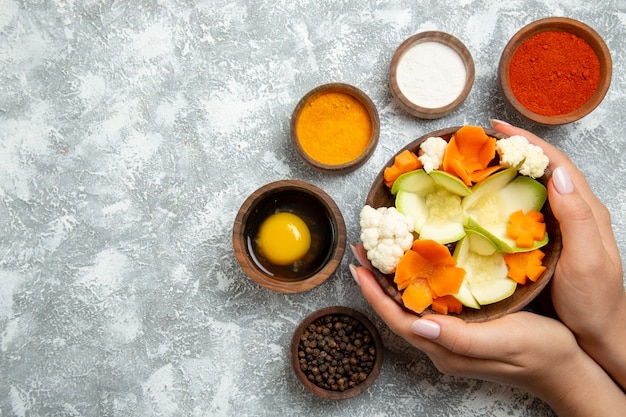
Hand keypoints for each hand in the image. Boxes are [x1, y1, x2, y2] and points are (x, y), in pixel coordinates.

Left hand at [349, 261, 625, 415]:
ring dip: (393, 283)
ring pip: (411, 310)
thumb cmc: (541, 352)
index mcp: (446, 349)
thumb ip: (461, 337)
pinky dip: (417, 286)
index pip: (398, 319)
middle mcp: (442, 345)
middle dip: (377, 283)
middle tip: (365, 251)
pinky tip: (418, 269)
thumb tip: (419, 325)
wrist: (567, 369)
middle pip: (398, 312)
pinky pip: (429, 308)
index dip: (375, 294)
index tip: (358, 266)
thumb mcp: (505, 340)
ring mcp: (451, 340)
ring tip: (382, 255)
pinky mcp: (463, 332)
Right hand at [491, 120, 625, 389]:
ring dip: (508, 171)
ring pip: (533, 188)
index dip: (528, 142)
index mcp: (585, 210)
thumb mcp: (588, 260)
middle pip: (543, 169)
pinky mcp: (546, 242)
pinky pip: (524, 210)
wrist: (598, 334)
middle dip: (515, 149)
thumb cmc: (594, 302)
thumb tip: (555, 174)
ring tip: (479, 164)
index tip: (497, 130)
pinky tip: (486, 202)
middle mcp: (573, 212)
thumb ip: (576, 217)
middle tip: (481, 142)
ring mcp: (560, 227)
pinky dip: (505, 198)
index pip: (556, 164)